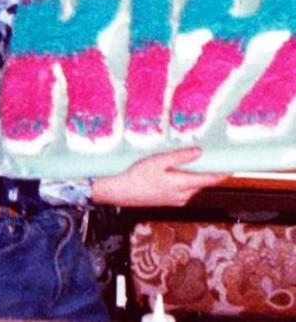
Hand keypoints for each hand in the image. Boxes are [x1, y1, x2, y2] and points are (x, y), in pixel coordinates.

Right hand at [91, 147, 228, 206]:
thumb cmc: (137, 176)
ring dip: (193, 177)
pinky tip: (172, 174)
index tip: (232, 167)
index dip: (222, 173)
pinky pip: (183, 191)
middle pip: (201, 183)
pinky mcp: (169, 201)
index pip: (209, 180)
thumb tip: (198, 152)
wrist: (121, 192)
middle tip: (206, 158)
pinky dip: (183, 182)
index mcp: (182, 184)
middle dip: (205, 172)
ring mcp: (176, 200)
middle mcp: (183, 195)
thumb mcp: (157, 161)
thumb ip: (179, 157)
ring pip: (191, 187)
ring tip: (186, 164)